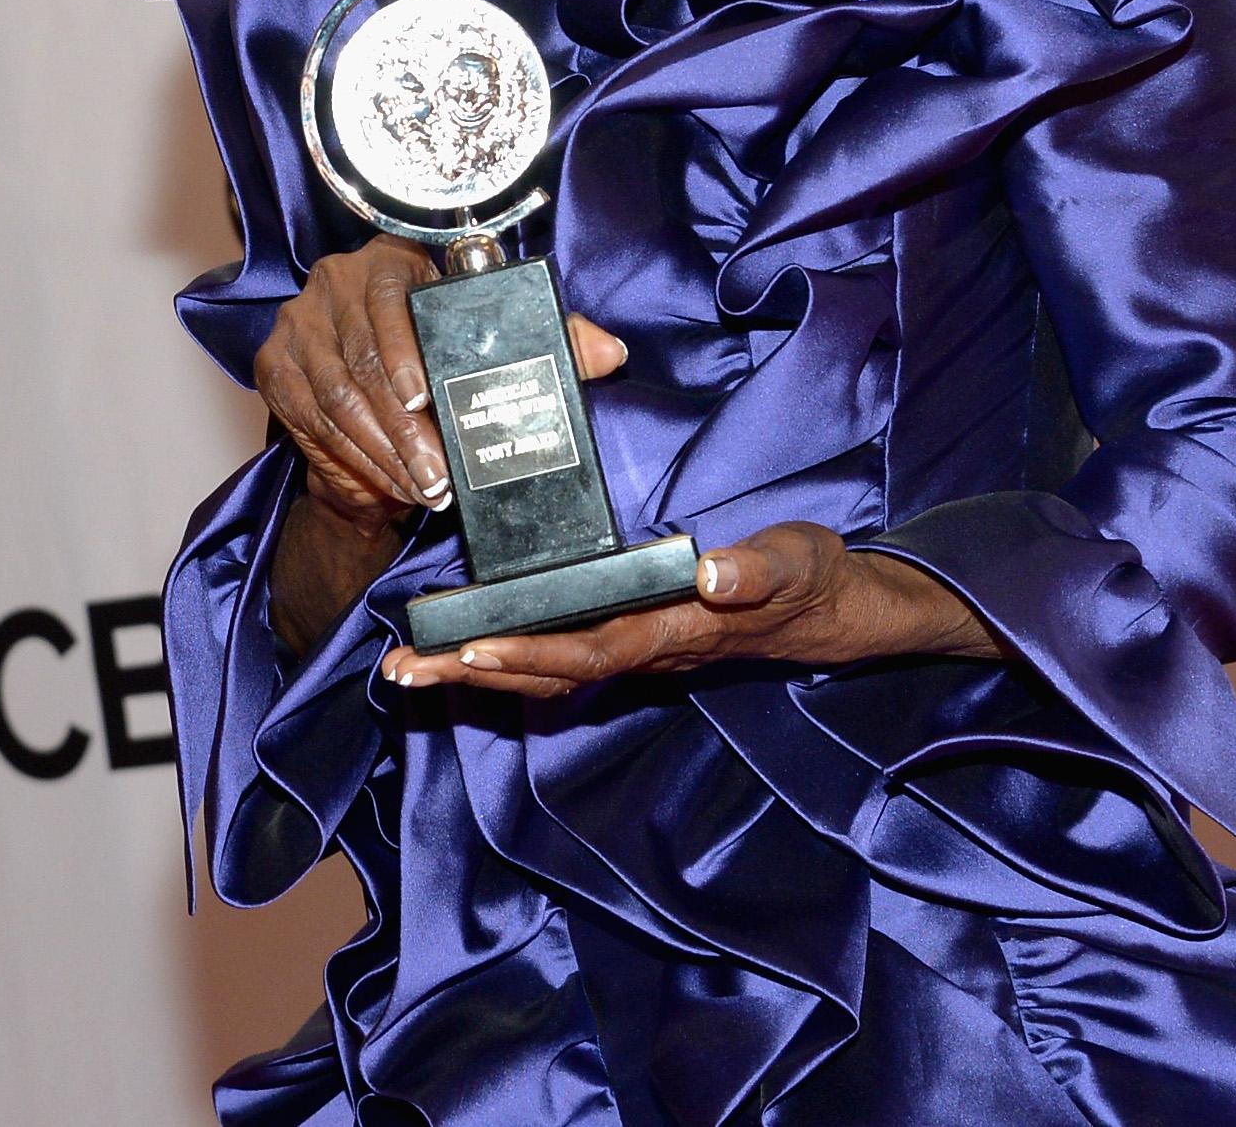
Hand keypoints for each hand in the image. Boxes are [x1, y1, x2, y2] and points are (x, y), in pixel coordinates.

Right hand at [254, 235, 627, 531]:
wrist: (378, 418)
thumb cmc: (439, 373)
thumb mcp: (495, 354)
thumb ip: (556, 345)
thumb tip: (609, 350)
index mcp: (393, 260)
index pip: (392, 293)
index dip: (405, 348)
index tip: (425, 398)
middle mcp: (336, 281)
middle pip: (364, 354)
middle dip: (405, 424)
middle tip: (438, 470)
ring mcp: (299, 323)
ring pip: (340, 393)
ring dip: (384, 448)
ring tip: (424, 483)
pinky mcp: (275, 367)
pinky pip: (313, 417)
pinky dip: (354, 455)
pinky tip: (389, 479)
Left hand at [376, 521, 1000, 697]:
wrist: (836, 611)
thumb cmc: (812, 579)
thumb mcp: (797, 561)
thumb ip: (758, 568)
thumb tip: (713, 572)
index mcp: (673, 631)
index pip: (588, 649)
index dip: (528, 651)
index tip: (469, 647)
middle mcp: (645, 651)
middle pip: (545, 672)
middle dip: (472, 673)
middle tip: (398, 673)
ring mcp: (637, 652)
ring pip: (544, 672)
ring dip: (475, 674)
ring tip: (406, 672)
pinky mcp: (635, 641)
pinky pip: (558, 658)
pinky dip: (506, 661)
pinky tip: (466, 658)